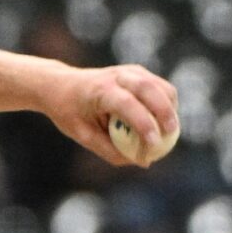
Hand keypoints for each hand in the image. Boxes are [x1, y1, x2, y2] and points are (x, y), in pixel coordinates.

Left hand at [50, 64, 179, 168]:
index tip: (153, 145)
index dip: (143, 124)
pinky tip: (163, 123)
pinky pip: (161, 88)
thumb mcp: (83, 135)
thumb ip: (111, 150)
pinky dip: (167, 105)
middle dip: (165, 113)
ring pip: (161, 87)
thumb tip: (143, 161)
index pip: (126, 104)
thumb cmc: (70, 112)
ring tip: (168, 133)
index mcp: (99, 90)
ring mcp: (130, 71)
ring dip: (170, 110)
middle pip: (150, 89)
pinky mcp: (139, 73)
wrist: (60, 85)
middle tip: (170, 135)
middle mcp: (117, 76)